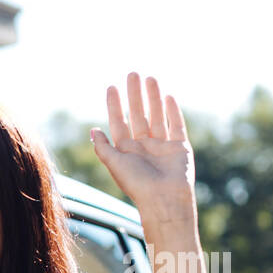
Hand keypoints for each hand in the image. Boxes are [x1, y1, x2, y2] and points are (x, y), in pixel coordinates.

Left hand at [90, 73, 196, 224]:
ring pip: (157, 116)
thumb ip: (104, 147)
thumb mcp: (115, 164)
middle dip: (135, 95)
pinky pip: (176, 125)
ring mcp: (162, 146)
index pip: (119, 122)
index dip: (114, 105)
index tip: (111, 87)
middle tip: (132, 73)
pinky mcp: (179, 147)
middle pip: (138, 114)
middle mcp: (143, 146)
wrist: (164, 199)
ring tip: (150, 78)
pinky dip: (173, 111)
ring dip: (153, 97)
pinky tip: (168, 96)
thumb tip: (93, 131)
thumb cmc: (137, 184)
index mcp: (126, 151)